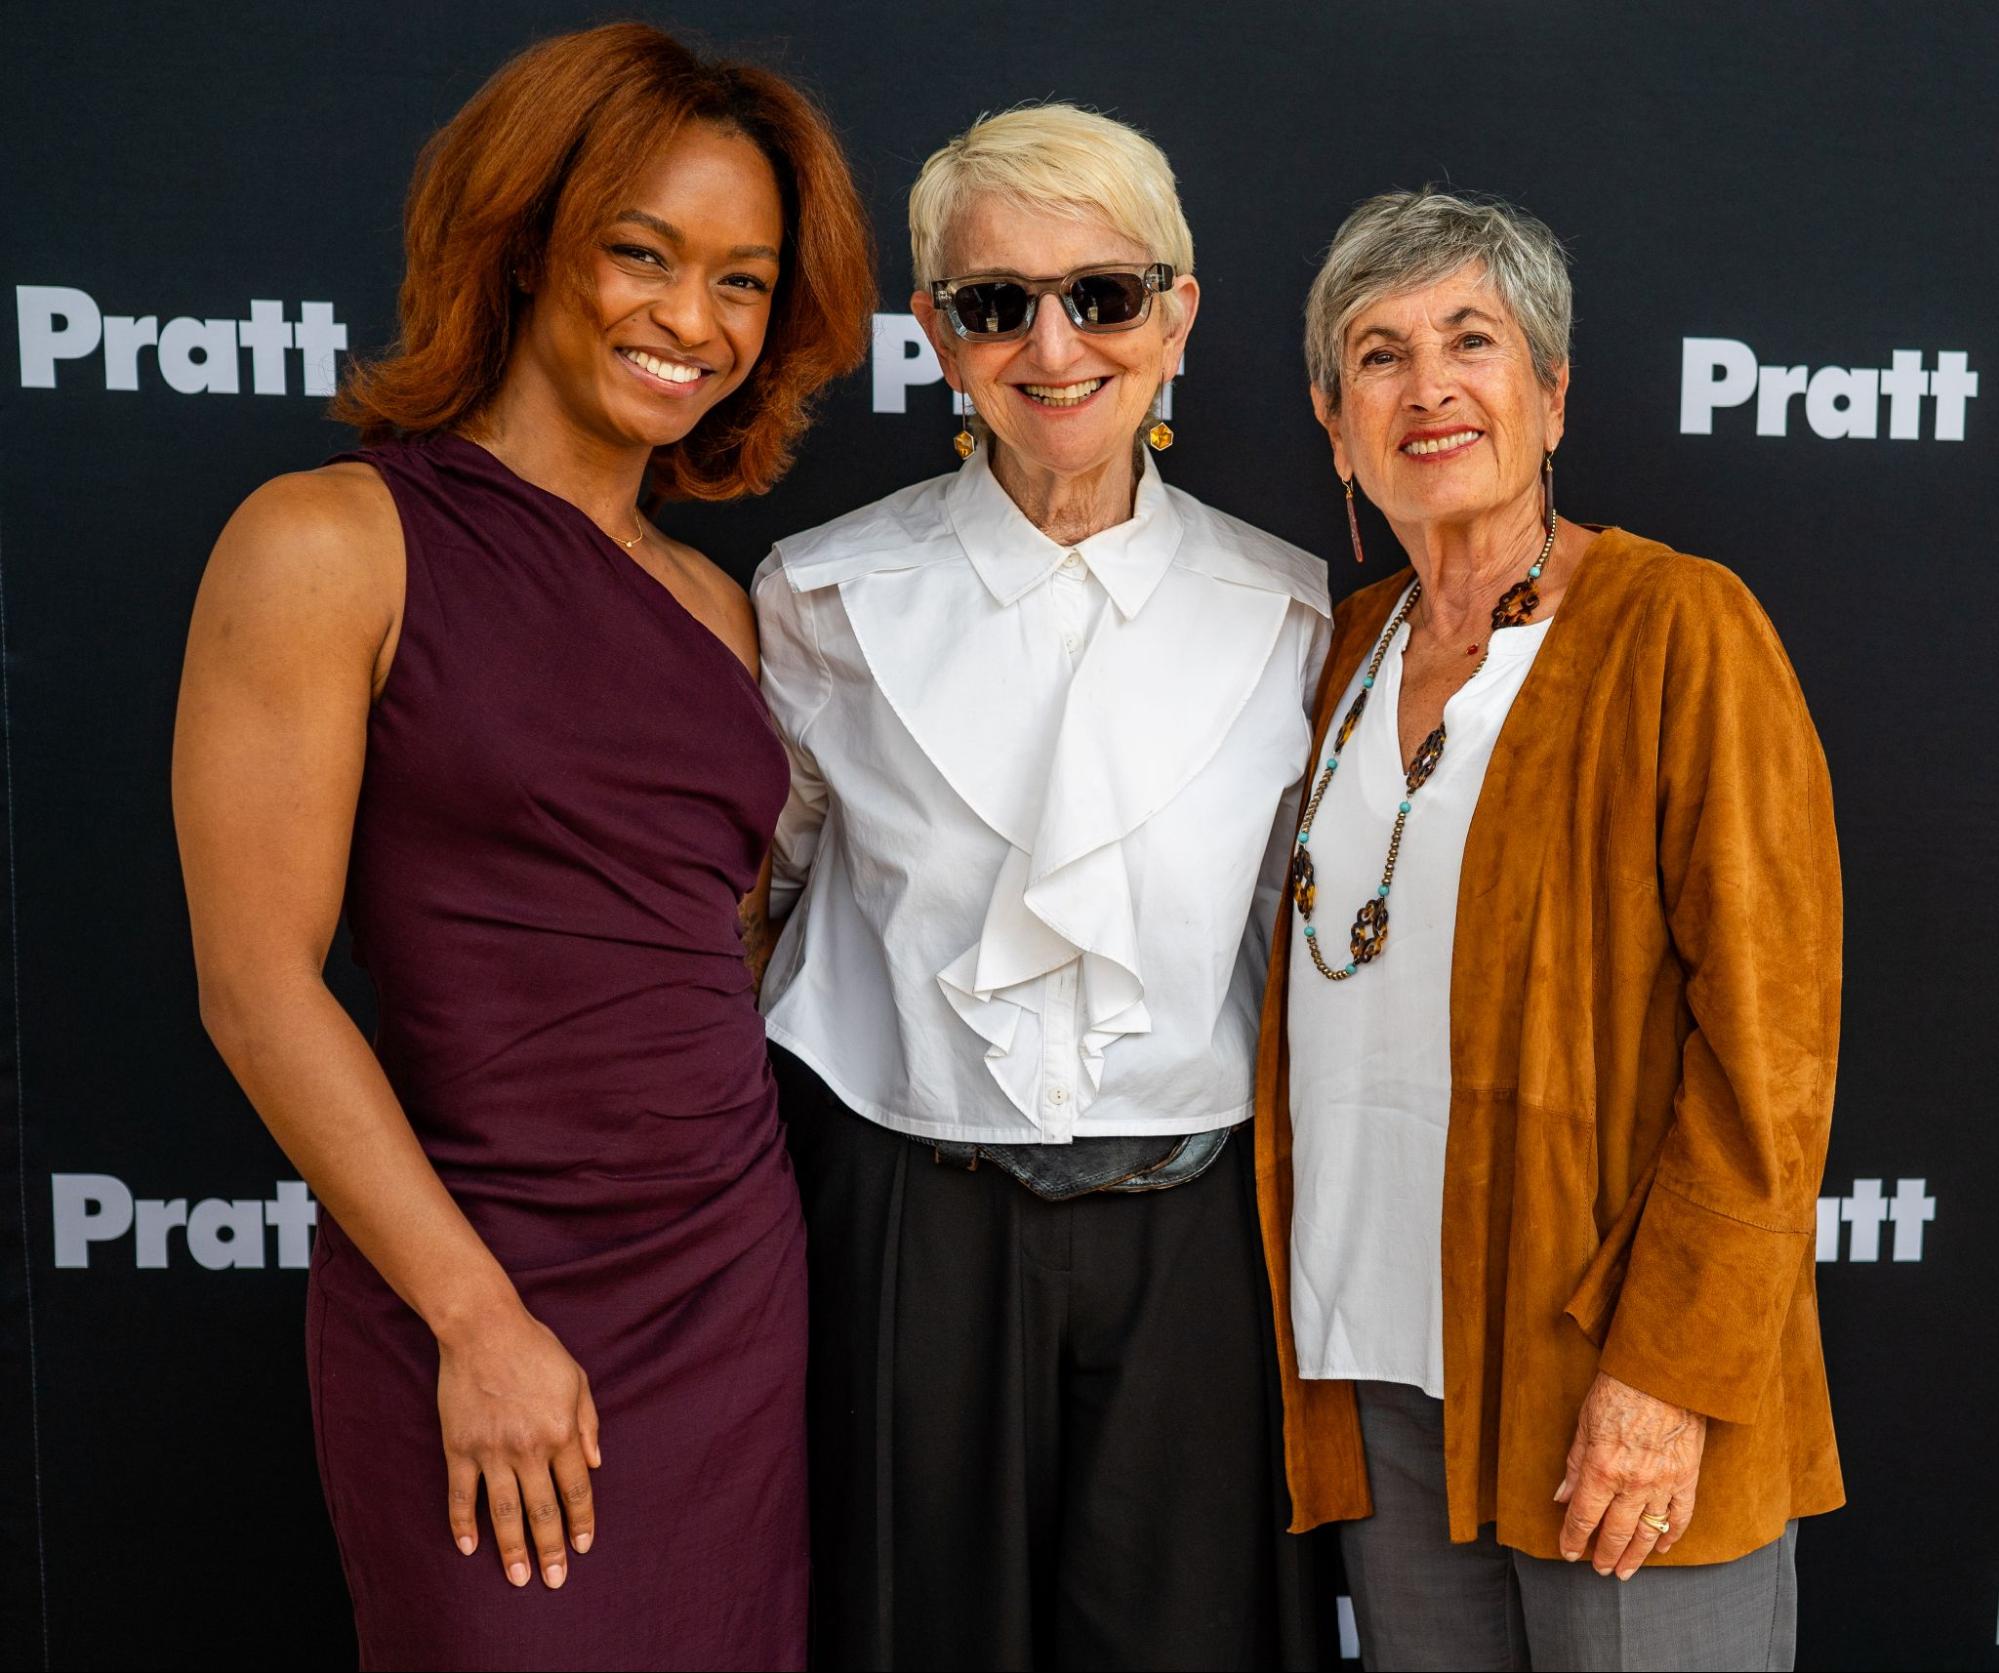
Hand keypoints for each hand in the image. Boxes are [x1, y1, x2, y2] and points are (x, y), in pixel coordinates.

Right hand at [437, 1302, 601, 1588]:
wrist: (483, 1329)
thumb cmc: (535, 1350)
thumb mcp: (576, 1379)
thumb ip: (588, 1423)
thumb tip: (595, 1464)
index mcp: (561, 1431)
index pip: (576, 1489)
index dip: (581, 1521)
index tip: (582, 1548)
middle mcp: (528, 1448)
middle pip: (543, 1510)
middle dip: (550, 1550)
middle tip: (554, 1581)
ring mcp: (491, 1451)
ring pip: (504, 1512)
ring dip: (511, 1548)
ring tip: (517, 1578)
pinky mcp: (459, 1447)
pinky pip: (461, 1495)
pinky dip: (462, 1524)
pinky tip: (468, 1548)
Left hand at [1554, 1369, 1705, 1578]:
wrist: (1664, 1374)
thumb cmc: (1618, 1391)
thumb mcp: (1585, 1424)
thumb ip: (1575, 1465)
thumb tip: (1562, 1497)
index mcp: (1602, 1469)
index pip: (1583, 1516)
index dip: (1573, 1537)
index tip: (1568, 1551)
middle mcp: (1633, 1483)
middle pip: (1616, 1532)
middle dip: (1604, 1555)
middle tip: (1599, 1569)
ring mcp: (1663, 1484)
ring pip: (1647, 1533)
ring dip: (1634, 1556)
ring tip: (1624, 1571)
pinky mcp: (1686, 1478)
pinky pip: (1680, 1517)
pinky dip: (1670, 1536)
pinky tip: (1661, 1548)